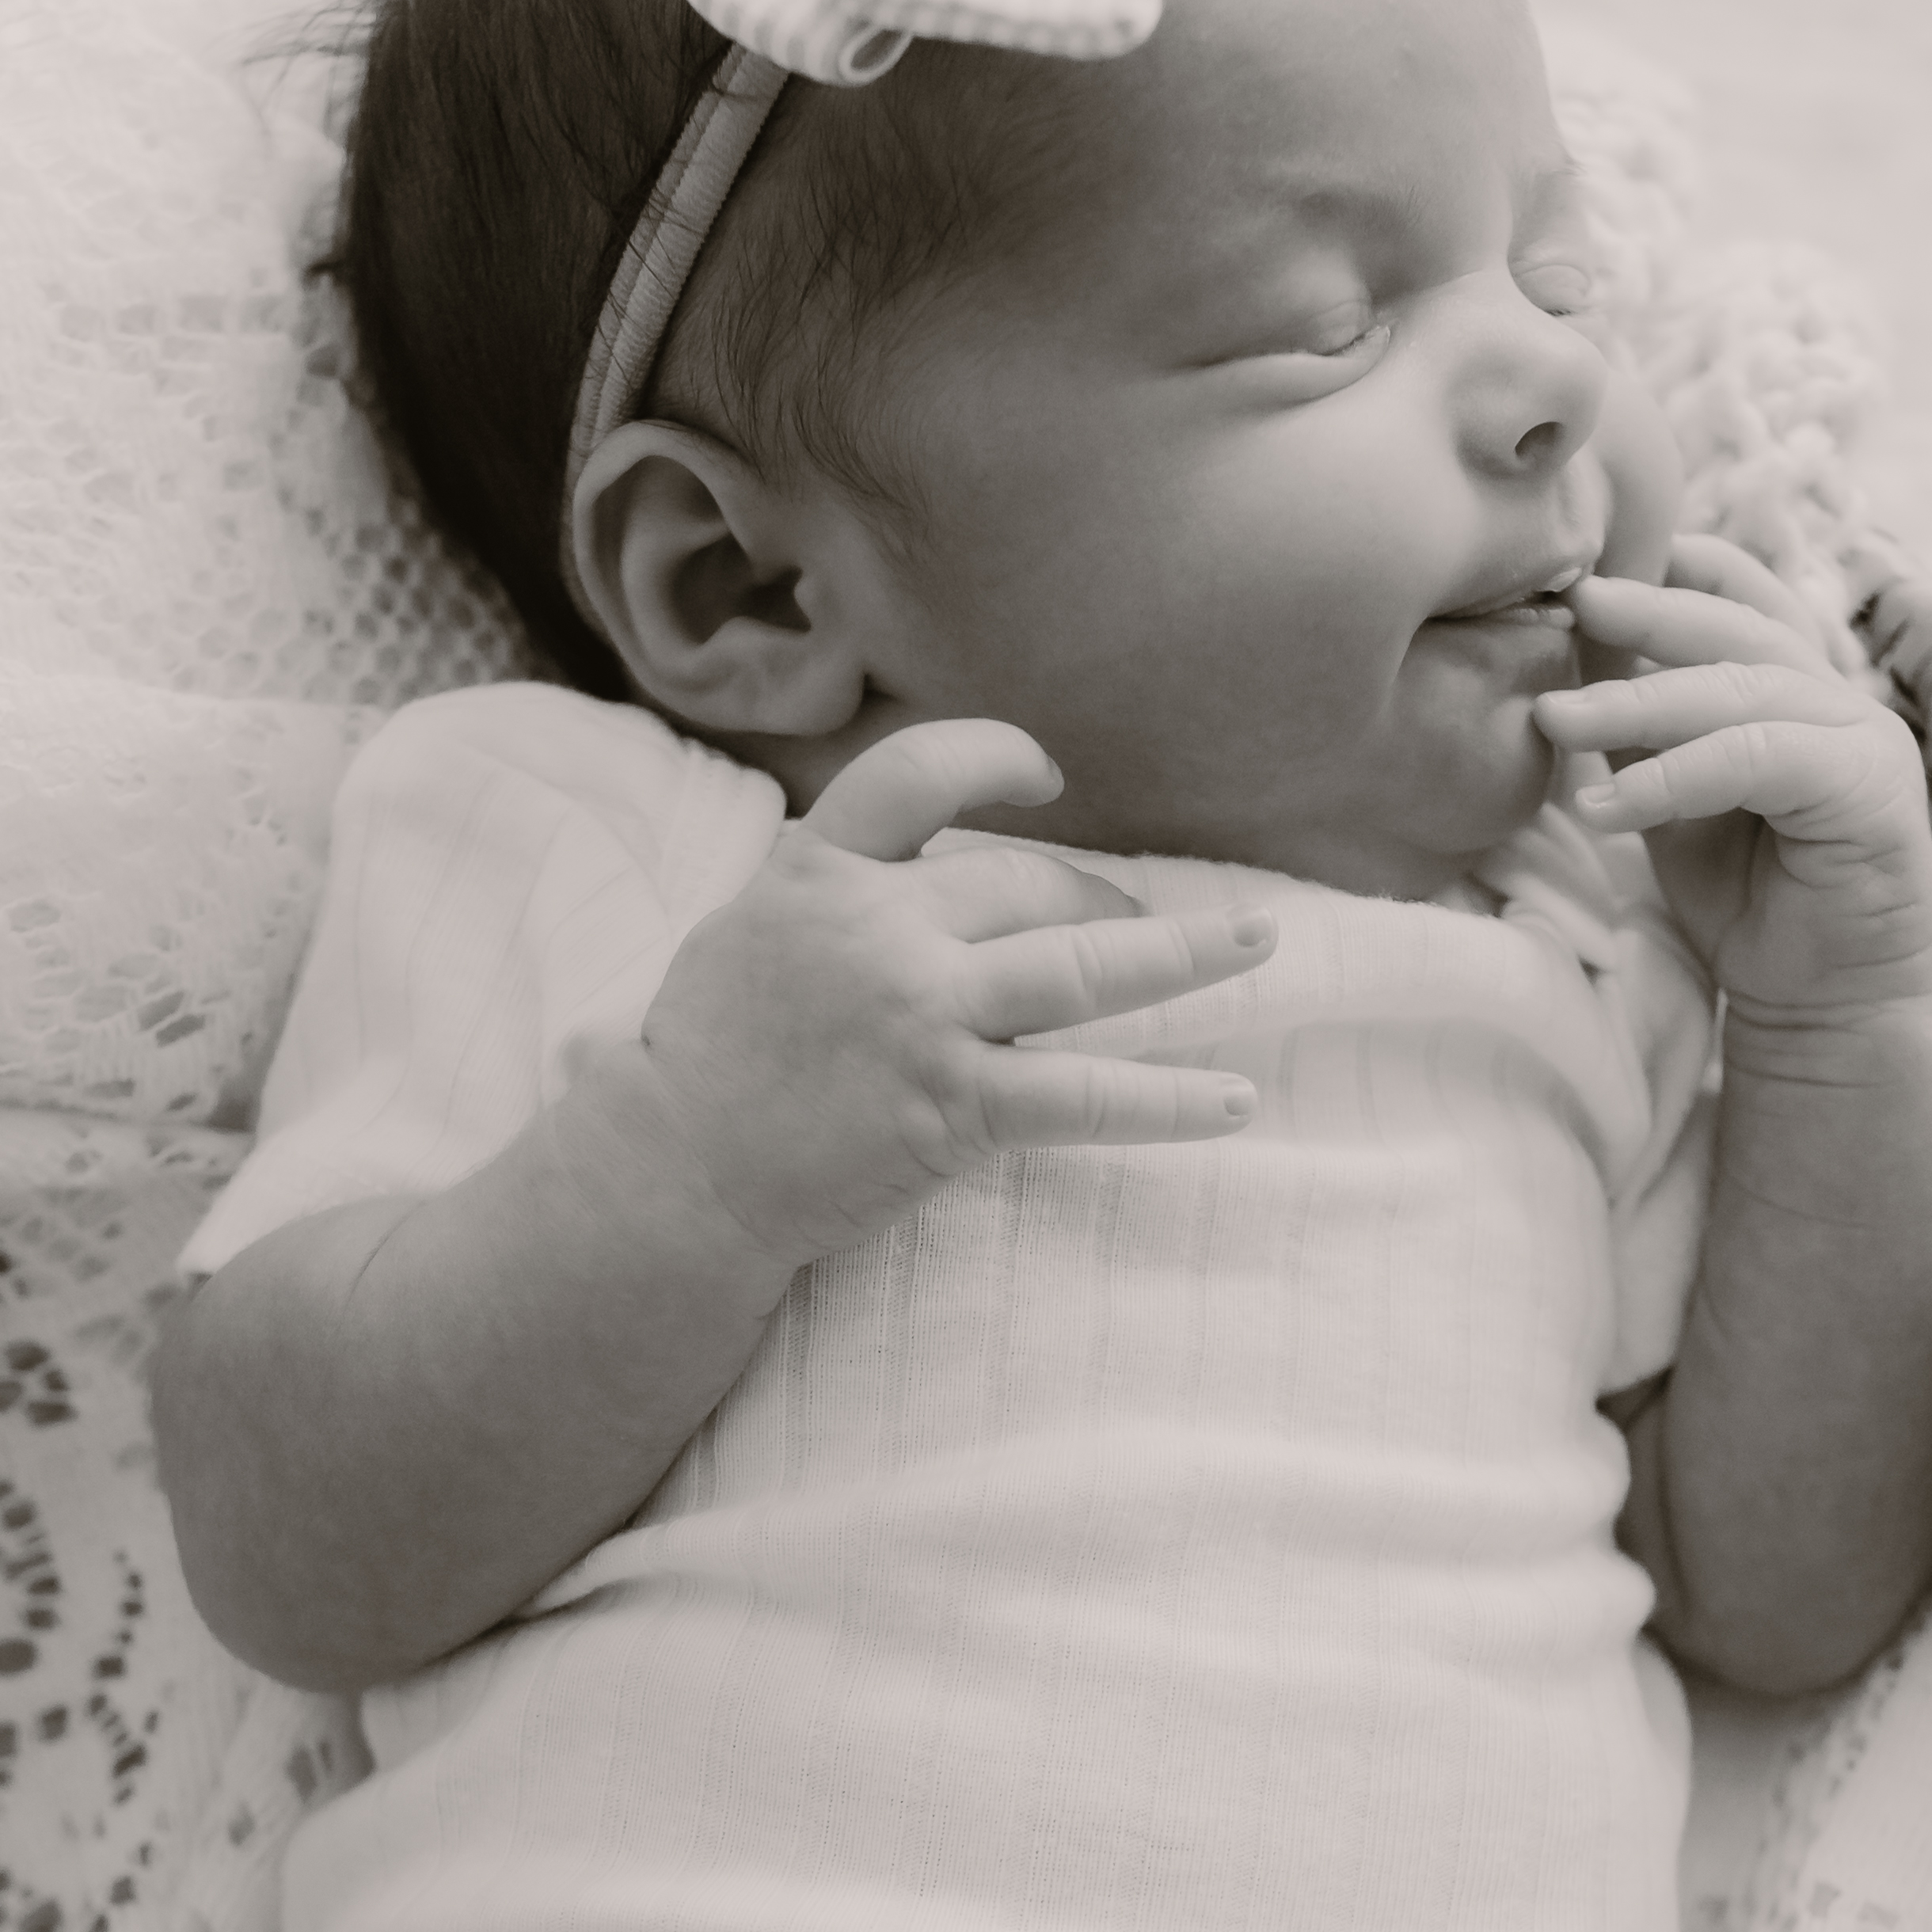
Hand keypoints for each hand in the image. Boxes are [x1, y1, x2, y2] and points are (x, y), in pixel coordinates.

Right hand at [594, 719, 1274, 1271]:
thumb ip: (849, 880)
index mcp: (819, 868)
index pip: (922, 773)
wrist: (672, 1173)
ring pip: (1085, 965)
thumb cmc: (713, 1050)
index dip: (995, 758)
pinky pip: (1085, 1097)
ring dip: (1185, 952)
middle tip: (1129, 922)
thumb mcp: (757, 923)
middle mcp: (877, 928)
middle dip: (1094, 897)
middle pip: (1027, 883)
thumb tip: (954, 862)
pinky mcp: (950, 1107)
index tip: (1046, 775)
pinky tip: (1233, 1100)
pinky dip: (1169, 1102)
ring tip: (1259, 942)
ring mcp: (920, 1016)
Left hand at [1531, 537, 1931, 1044]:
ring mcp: (1866, 739)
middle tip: (1569, 604)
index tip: (1590, 566)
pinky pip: (1756, 761)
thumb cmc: (1743, 896)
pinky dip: (1673, 777)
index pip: (1742, 593)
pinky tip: (1603, 805)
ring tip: (1553, 721)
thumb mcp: (1670, 792)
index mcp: (1798, 686)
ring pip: (1739, 694)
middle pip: (1735, 629)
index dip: (1675, 566)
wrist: (1816, 1006)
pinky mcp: (1872, 792)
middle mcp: (1841, 698)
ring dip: (1636, 705)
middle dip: (1645, 613)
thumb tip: (1571, 644)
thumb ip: (1640, 723)